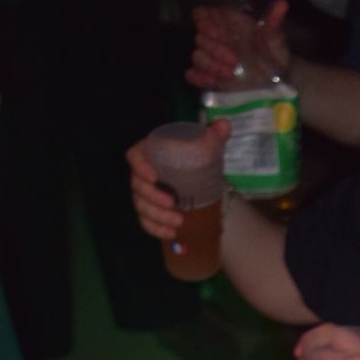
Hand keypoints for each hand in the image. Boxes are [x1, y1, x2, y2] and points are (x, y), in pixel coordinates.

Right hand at [126, 119, 228, 240]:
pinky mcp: (150, 211)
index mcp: (149, 152)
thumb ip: (212, 134)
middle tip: (173, 203)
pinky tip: (171, 234)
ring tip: (178, 221)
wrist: (198, 175)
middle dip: (153, 197)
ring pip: (141, 206)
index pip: (135, 157)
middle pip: (137, 186)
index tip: (155, 176)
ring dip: (157, 216)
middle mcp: (142, 173)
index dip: (140, 166)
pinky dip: (156, 229)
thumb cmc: (195, 156)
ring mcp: (144, 194)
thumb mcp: (205, 144)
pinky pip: (146, 221)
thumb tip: (224, 125)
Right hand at [187, 0, 289, 89]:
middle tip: (234, 61)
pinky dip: (199, 78)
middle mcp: (215, 39)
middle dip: (215, 50)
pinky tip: (212, 82)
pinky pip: (193, 75)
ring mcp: (211, 58)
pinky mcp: (209, 77)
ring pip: (197, 56)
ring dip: (211, 65)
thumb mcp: (275, 39)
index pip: (202, 14)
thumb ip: (273, 22)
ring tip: (230, 74)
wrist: (276, 80)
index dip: (204, 22)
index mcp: (226, 23)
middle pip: (199, 38)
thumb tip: (282, 4)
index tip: (216, 34)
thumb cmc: (272, 54)